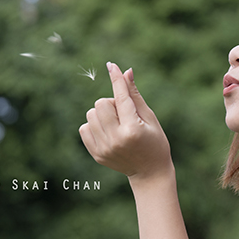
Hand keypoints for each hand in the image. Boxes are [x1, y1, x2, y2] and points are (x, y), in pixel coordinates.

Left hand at [79, 62, 172, 180]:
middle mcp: (116, 139)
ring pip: (91, 114)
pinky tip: (108, 133)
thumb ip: (134, 95)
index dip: (117, 80)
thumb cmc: (155, 142)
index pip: (121, 98)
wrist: (150, 173)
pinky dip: (94, 126)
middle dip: (112, 103)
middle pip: (100, 103)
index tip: (111, 65)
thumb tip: (125, 72)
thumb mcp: (150, 118)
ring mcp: (104, 149)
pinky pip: (84, 128)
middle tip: (124, 115)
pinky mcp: (96, 154)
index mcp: (132, 130)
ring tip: (116, 124)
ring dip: (102, 114)